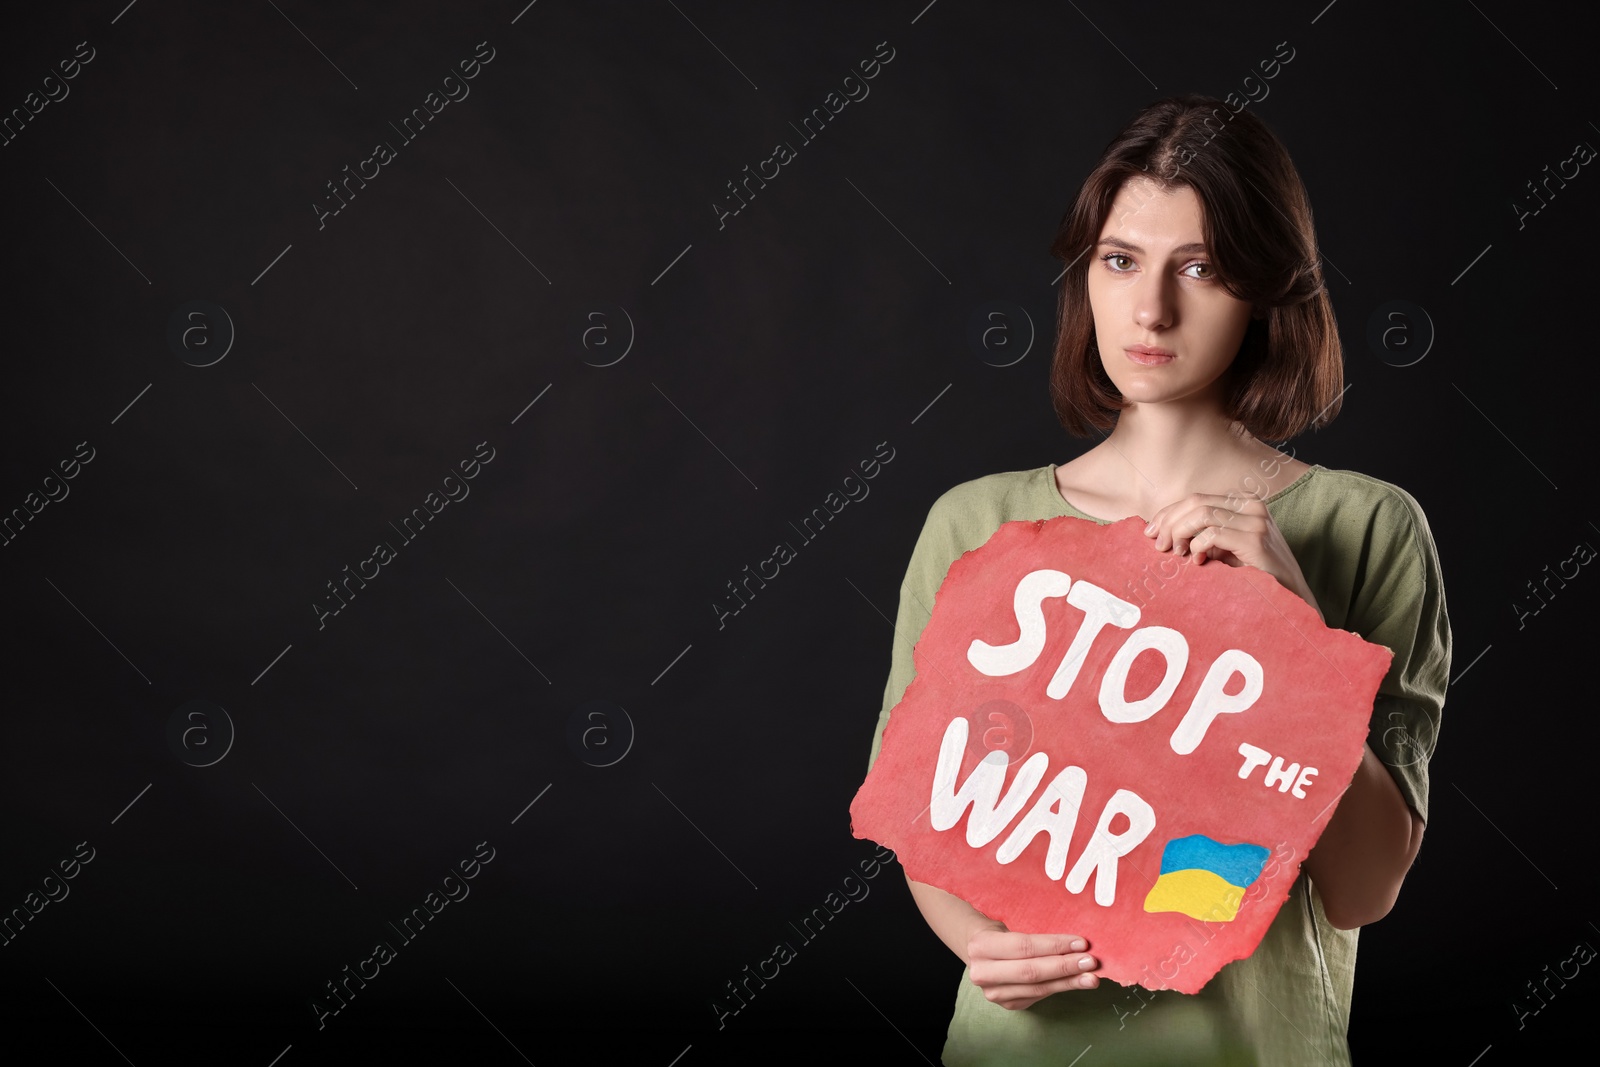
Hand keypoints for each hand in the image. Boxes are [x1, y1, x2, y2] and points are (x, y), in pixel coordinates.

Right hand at [966, 923, 1100, 1009]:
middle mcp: (983, 972)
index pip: (1024, 947)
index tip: (1080, 943)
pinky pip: (1038, 996)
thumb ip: (1034, 934)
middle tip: (1090, 962)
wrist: (976, 950)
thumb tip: (1075, 942)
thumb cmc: (999, 932)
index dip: (1054, 946)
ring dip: (1068, 982)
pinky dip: (1059, 988)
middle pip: (1031, 971)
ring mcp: (993, 992)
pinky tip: (1075, 983)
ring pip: (1037, 988)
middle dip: (1064, 966)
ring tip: (1090, 978)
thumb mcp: (1007, 924)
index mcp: (981, 946)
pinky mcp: (1006, 1004)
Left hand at [1143, 493, 1321, 617]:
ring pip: (1200, 515)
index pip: (1195, 499)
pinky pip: (1212, 534)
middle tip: (1159, 546)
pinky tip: (1197, 561)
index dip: (1168, 514)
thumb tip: (1161, 531)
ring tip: (1178, 554)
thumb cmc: (1252, 573)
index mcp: (1243, 502)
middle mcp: (1251, 505)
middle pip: (1194, 502)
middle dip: (1169, 523)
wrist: (1289, 595)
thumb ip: (1201, 534)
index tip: (1151, 533)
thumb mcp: (1223, 547)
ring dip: (1180, 534)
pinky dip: (1197, 547)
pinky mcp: (1255, 539)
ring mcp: (1256, 520)